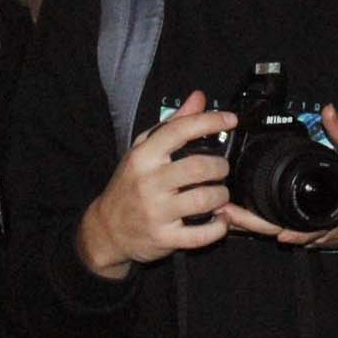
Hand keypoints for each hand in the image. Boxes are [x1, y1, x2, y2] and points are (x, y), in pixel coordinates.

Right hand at [77, 94, 237, 276]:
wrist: (106, 229)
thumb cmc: (130, 185)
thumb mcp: (144, 151)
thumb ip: (173, 124)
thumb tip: (198, 98)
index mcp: (144, 156)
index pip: (180, 130)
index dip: (210, 121)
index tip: (231, 120)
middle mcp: (148, 182)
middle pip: (199, 167)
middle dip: (220, 167)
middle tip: (221, 170)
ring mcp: (156, 212)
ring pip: (205, 199)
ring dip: (222, 196)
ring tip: (219, 194)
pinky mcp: (164, 238)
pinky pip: (202, 234)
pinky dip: (218, 227)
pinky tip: (218, 220)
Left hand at [224, 104, 337, 256]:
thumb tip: (328, 111)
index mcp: (321, 209)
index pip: (283, 217)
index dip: (257, 217)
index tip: (236, 208)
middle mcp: (312, 226)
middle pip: (270, 230)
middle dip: (244, 222)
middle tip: (220, 209)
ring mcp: (309, 233)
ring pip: (273, 233)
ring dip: (248, 225)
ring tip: (222, 213)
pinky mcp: (309, 233)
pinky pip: (282, 231)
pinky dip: (262, 225)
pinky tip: (241, 217)